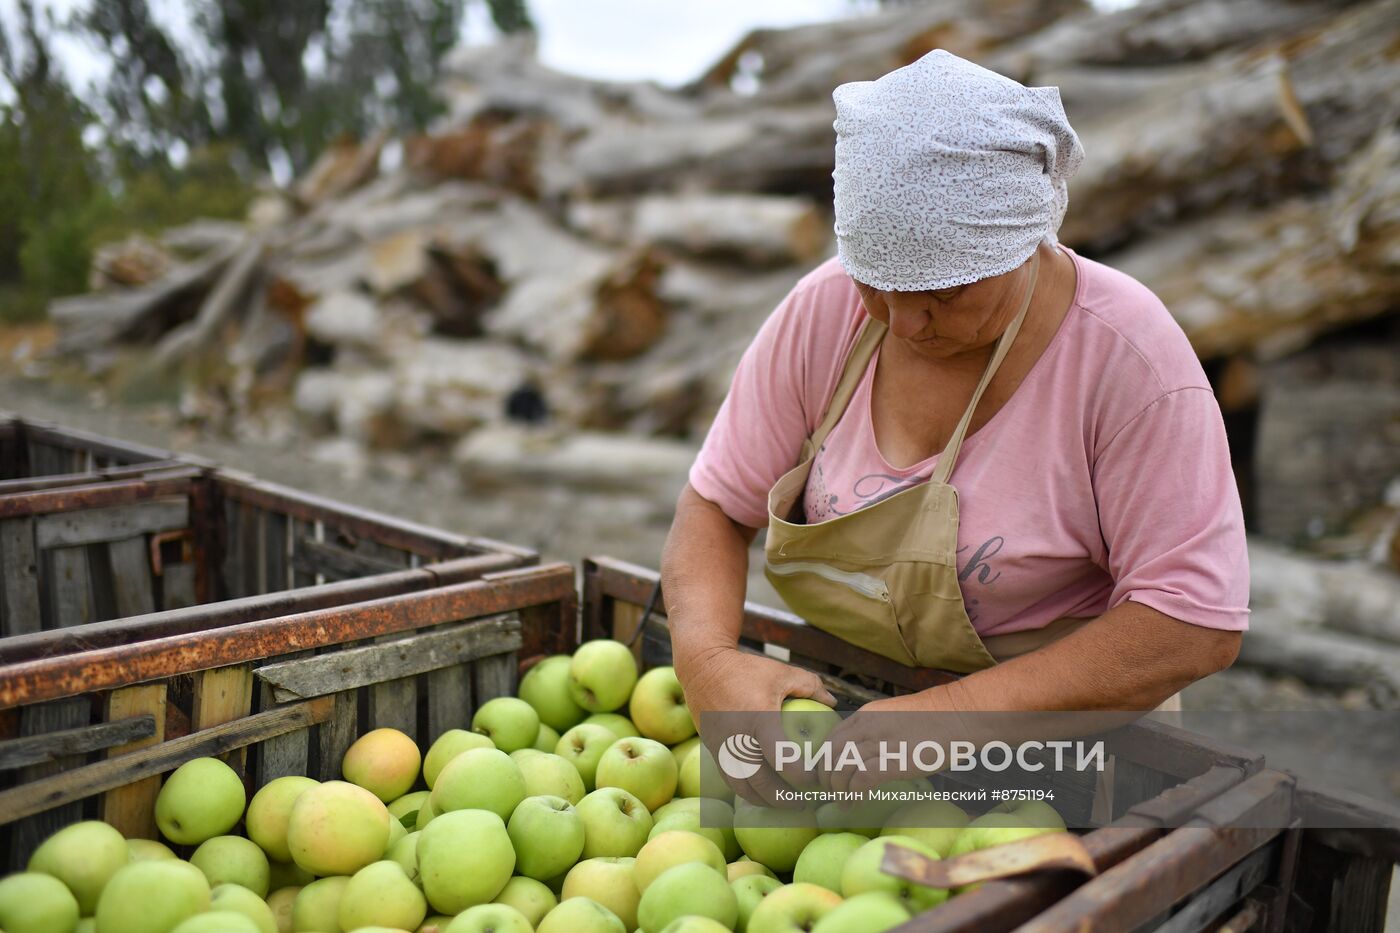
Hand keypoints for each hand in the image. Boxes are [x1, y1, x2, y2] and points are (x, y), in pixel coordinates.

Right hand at [677, 645, 836, 806]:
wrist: (703, 668)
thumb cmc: (746, 670)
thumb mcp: (782, 673)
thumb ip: (810, 686)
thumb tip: (832, 703)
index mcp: (760, 720)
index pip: (783, 761)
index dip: (804, 776)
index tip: (818, 778)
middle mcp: (739, 739)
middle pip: (762, 783)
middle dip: (785, 799)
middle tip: (804, 802)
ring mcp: (723, 748)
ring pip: (743, 787)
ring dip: (765, 800)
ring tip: (784, 803)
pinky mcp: (714, 751)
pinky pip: (731, 780)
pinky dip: (747, 791)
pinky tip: (762, 793)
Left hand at [819, 693, 941, 795]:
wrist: (958, 715)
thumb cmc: (933, 720)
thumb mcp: (893, 718)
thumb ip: (875, 732)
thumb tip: (863, 754)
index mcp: (864, 716)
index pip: (830, 740)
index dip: (825, 762)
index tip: (828, 778)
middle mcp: (865, 727)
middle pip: (830, 756)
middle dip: (827, 779)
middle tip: (832, 794)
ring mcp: (878, 743)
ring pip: (841, 769)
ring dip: (838, 791)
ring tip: (844, 803)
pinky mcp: (892, 761)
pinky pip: (860, 780)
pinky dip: (854, 794)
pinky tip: (857, 803)